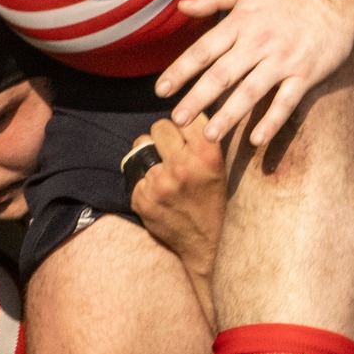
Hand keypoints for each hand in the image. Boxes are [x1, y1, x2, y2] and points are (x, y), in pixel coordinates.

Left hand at [128, 116, 227, 277]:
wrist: (205, 245)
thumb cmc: (212, 200)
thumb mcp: (220, 167)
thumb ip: (203, 139)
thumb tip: (184, 108)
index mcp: (207, 156)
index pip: (186, 117)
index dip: (185, 125)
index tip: (186, 135)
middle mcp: (183, 166)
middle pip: (159, 126)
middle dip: (164, 136)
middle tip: (172, 152)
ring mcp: (159, 183)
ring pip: (141, 147)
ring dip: (150, 156)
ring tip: (165, 174)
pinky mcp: (141, 197)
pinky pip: (134, 172)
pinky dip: (143, 179)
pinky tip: (157, 192)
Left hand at [159, 0, 353, 145]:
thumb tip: (181, 6)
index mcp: (240, 23)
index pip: (203, 50)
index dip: (181, 71)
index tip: (161, 91)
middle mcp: (257, 44)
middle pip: (222, 75)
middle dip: (197, 98)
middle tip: (178, 120)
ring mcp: (282, 61)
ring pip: (250, 91)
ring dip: (229, 115)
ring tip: (210, 136)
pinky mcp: (305, 74)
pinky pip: (285, 101)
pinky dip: (271, 121)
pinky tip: (256, 140)